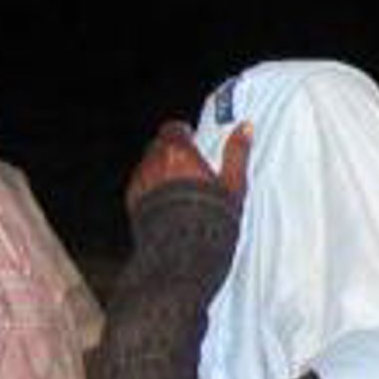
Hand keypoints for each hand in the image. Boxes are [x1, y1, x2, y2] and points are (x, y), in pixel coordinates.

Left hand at [124, 121, 251, 212]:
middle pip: (159, 146)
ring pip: (148, 165)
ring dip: (160, 170)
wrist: (182, 250)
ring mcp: (141, 182)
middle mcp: (155, 163)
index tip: (192, 139)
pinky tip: (166, 202)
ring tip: (178, 188)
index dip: (183, 133)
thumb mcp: (233, 184)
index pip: (173, 129)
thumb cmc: (209, 218)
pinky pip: (140, 185)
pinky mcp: (133, 200)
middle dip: (171, 152)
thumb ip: (237, 153)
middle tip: (188, 165)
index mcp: (179, 153)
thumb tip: (245, 130)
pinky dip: (150, 188)